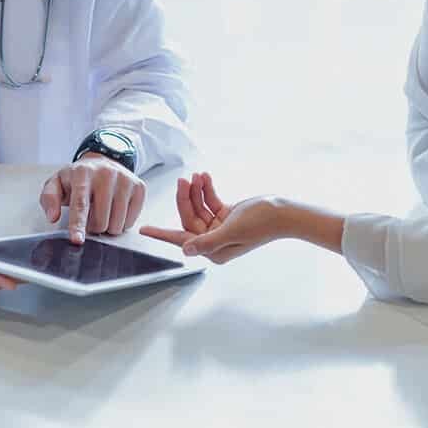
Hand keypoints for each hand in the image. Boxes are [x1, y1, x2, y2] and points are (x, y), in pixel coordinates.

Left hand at [40, 153, 145, 243]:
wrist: (103, 162)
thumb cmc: (78, 178)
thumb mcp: (57, 184)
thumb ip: (49, 199)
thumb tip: (53, 217)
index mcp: (83, 173)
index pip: (80, 204)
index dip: (78, 224)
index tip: (77, 240)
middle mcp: (106, 174)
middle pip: (100, 220)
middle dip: (93, 227)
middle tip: (90, 217)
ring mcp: (125, 180)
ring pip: (117, 224)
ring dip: (108, 227)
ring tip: (103, 212)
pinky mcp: (139, 188)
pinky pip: (130, 222)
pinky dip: (121, 223)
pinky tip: (115, 210)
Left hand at [140, 173, 287, 263]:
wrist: (284, 212)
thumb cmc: (262, 223)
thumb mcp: (231, 232)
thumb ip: (207, 241)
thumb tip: (186, 250)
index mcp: (214, 251)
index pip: (182, 239)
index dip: (161, 234)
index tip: (143, 230)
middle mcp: (215, 241)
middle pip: (189, 219)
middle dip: (185, 199)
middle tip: (183, 179)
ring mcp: (220, 228)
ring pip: (198, 208)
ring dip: (196, 191)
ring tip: (196, 176)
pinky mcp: (227, 215)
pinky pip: (210, 202)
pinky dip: (207, 190)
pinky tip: (205, 177)